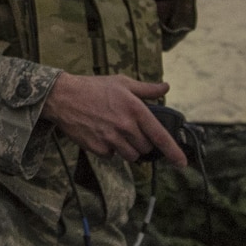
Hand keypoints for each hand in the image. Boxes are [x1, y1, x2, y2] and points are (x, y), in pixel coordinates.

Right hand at [41, 72, 187, 166]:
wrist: (63, 97)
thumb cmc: (93, 88)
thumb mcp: (122, 83)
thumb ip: (146, 89)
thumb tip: (165, 86)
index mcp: (135, 110)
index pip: (160, 136)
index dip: (174, 152)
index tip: (182, 163)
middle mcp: (125, 126)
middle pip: (146, 148)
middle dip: (142, 142)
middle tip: (130, 130)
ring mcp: (111, 139)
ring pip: (131, 155)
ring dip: (128, 148)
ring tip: (116, 133)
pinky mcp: (97, 148)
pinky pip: (112, 156)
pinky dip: (110, 149)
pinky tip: (102, 135)